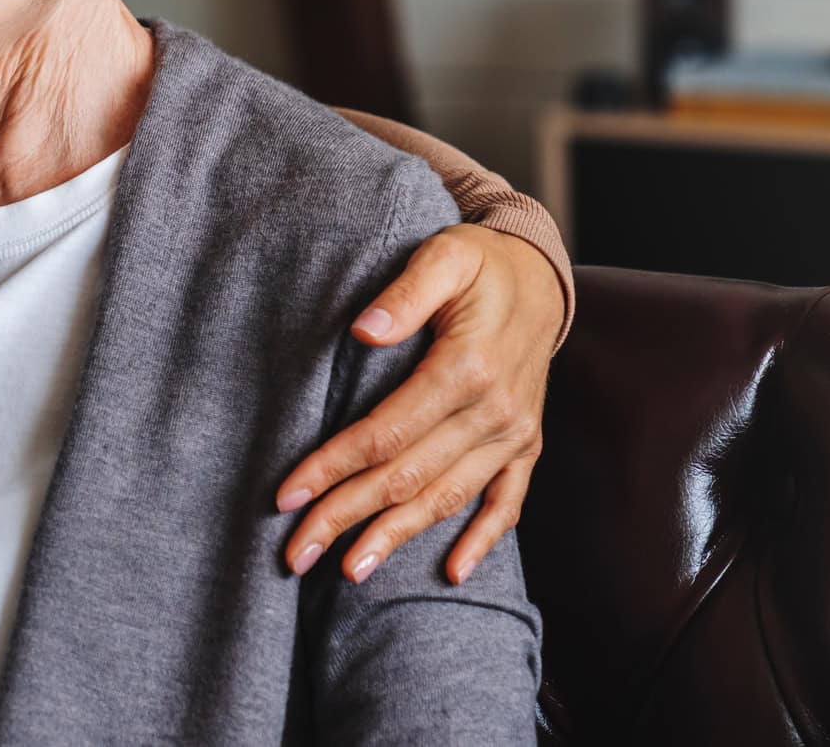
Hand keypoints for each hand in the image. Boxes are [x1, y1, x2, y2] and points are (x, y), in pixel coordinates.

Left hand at [276, 223, 562, 584]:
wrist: (542, 277)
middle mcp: (494, 412)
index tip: (287, 495)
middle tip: (296, 553)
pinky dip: (482, 540)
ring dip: (397, 537)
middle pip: (407, 477)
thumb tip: (363, 329)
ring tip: (349, 571)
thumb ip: (406, 292)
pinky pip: (507, 502)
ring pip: (447, 498)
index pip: (384, 432)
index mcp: (466, 368)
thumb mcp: (445, 256)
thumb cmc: (480, 263)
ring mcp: (514, 434)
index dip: (332, 466)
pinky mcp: (526, 444)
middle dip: (346, 517)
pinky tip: (450, 573)